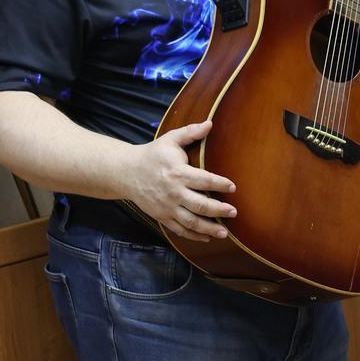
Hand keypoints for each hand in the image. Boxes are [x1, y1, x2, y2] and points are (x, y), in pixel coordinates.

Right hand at [123, 121, 237, 242]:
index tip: (233, 187)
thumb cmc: (152, 155)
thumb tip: (210, 123)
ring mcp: (167, 206)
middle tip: (234, 212)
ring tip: (225, 232)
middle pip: (200, 205)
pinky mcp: (161, 216)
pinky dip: (193, 235)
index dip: (220, 184)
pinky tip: (207, 237)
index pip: (204, 180)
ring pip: (191, 222)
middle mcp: (173, 192)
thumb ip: (190, 133)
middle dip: (219, 210)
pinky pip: (179, 229)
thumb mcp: (170, 140)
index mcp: (178, 172)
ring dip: (209, 228)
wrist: (126, 172)